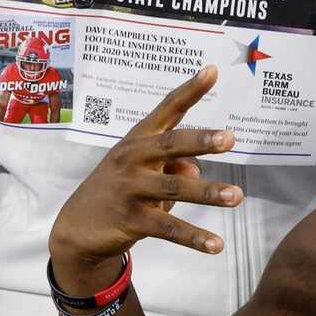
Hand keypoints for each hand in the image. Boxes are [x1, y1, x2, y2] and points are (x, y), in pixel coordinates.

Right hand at [50, 67, 242, 271]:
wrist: (78, 225)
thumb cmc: (121, 188)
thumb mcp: (145, 169)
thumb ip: (175, 164)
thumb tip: (196, 171)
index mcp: (139, 139)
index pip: (168, 109)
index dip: (190, 90)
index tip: (213, 71)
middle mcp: (133, 158)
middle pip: (171, 145)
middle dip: (201, 141)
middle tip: (230, 138)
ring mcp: (130, 189)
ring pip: (174, 187)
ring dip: (208, 193)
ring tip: (237, 196)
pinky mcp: (131, 220)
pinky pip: (168, 228)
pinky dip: (194, 237)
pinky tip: (216, 245)